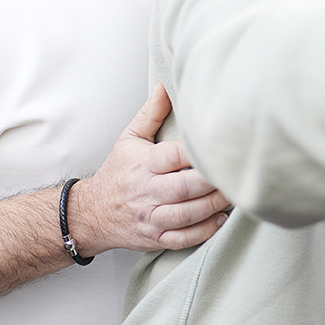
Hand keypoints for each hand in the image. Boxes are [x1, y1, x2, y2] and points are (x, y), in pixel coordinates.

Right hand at [68, 84, 228, 254]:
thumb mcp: (129, 139)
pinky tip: (220, 219)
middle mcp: (146, 192)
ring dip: (213, 205)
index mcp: (143, 165)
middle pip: (183, 188)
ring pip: (186, 214)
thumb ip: (151, 113)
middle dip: (211, 181)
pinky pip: (182, 238)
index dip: (197, 153)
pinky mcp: (155, 237)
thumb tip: (166, 85)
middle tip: (233, 171)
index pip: (173, 156)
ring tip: (233, 194)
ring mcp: (151, 217)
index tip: (218, 145)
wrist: (90, 214)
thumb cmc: (117, 173)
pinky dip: (204, 231)